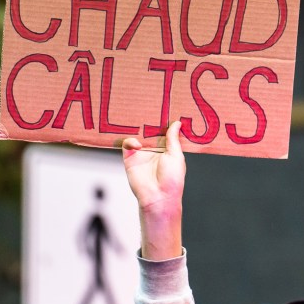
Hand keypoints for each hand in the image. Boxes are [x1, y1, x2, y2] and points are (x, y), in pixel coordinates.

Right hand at [123, 121, 185, 260]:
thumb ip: (173, 139)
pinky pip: (127, 144)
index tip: (164, 107)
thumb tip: (177, 123)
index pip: (163, 131)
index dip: (163, 121)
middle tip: (148, 105)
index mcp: (167, 149)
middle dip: (148, 120)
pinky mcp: (130, 158)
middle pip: (149, 130)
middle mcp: (153, 150)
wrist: (158, 197)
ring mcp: (141, 153)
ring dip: (137, 127)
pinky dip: (131, 140)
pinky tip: (137, 144)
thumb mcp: (176, 155)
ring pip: (137, 134)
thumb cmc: (172, 179)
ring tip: (139, 116)